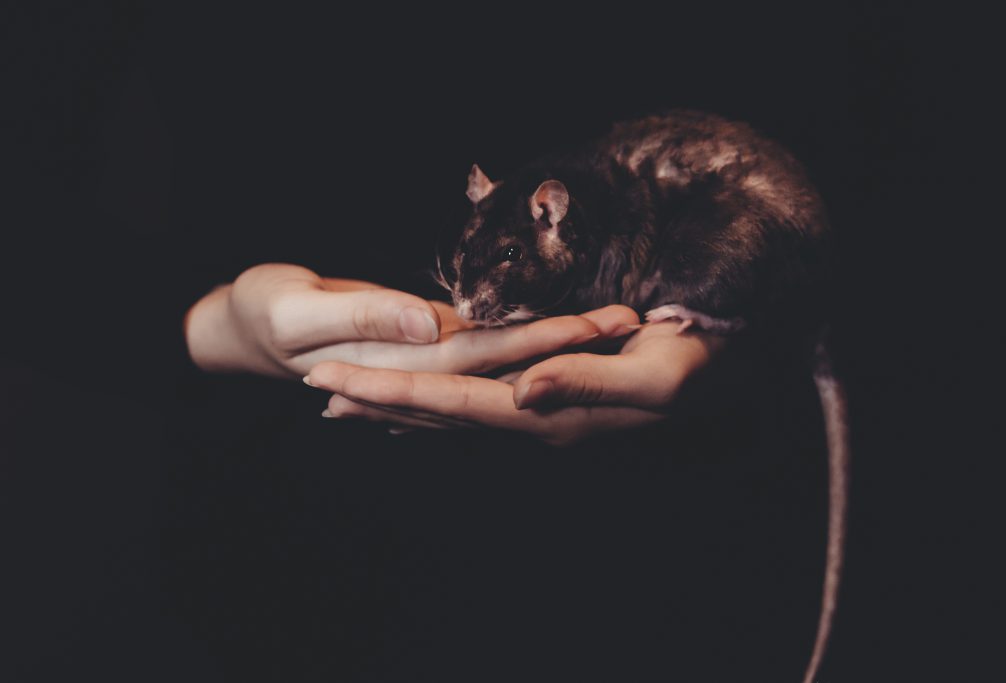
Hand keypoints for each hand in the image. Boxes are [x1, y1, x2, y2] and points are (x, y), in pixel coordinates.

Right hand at [184, 263, 636, 378]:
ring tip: (615, 324)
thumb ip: (365, 317)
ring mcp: (426, 357)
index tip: (600, 323)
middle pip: (512, 359)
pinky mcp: (421, 338)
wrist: (233, 323)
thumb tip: (430, 324)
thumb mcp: (297, 310)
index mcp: (400, 362)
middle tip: (634, 318)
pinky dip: (515, 338)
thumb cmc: (256, 311)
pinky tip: (549, 337)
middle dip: (571, 342)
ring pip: (503, 354)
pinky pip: (480, 343)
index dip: (546, 340)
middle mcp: (425, 368)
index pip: (489, 355)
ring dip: (555, 342)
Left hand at [306, 316, 725, 445]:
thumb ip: (584, 383)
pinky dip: (439, 402)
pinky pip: (479, 405)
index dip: (391, 391)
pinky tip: (421, 402)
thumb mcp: (654, 374)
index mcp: (552, 414)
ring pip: (453, 412)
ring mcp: (543, 414)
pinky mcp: (551, 398)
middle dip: (377, 401)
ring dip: (398, 405)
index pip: (454, 403)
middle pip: (440, 414)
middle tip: (315, 390)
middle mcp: (538, 421)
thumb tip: (520, 393)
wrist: (731, 366)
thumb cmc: (701, 364)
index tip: (330, 379)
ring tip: (348, 400)